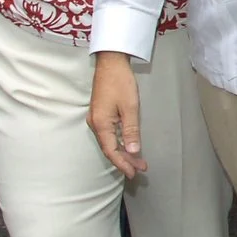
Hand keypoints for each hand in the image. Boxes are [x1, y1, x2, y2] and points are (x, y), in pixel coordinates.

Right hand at [87, 52, 146, 179]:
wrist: (110, 63)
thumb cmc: (121, 83)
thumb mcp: (130, 107)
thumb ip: (131, 130)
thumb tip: (133, 151)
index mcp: (101, 124)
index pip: (112, 151)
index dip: (123, 164)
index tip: (135, 173)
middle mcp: (95, 124)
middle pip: (110, 148)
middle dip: (125, 160)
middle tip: (141, 169)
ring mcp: (97, 119)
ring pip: (110, 142)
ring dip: (123, 151)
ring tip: (138, 161)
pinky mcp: (100, 114)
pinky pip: (109, 134)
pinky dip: (119, 142)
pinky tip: (128, 145)